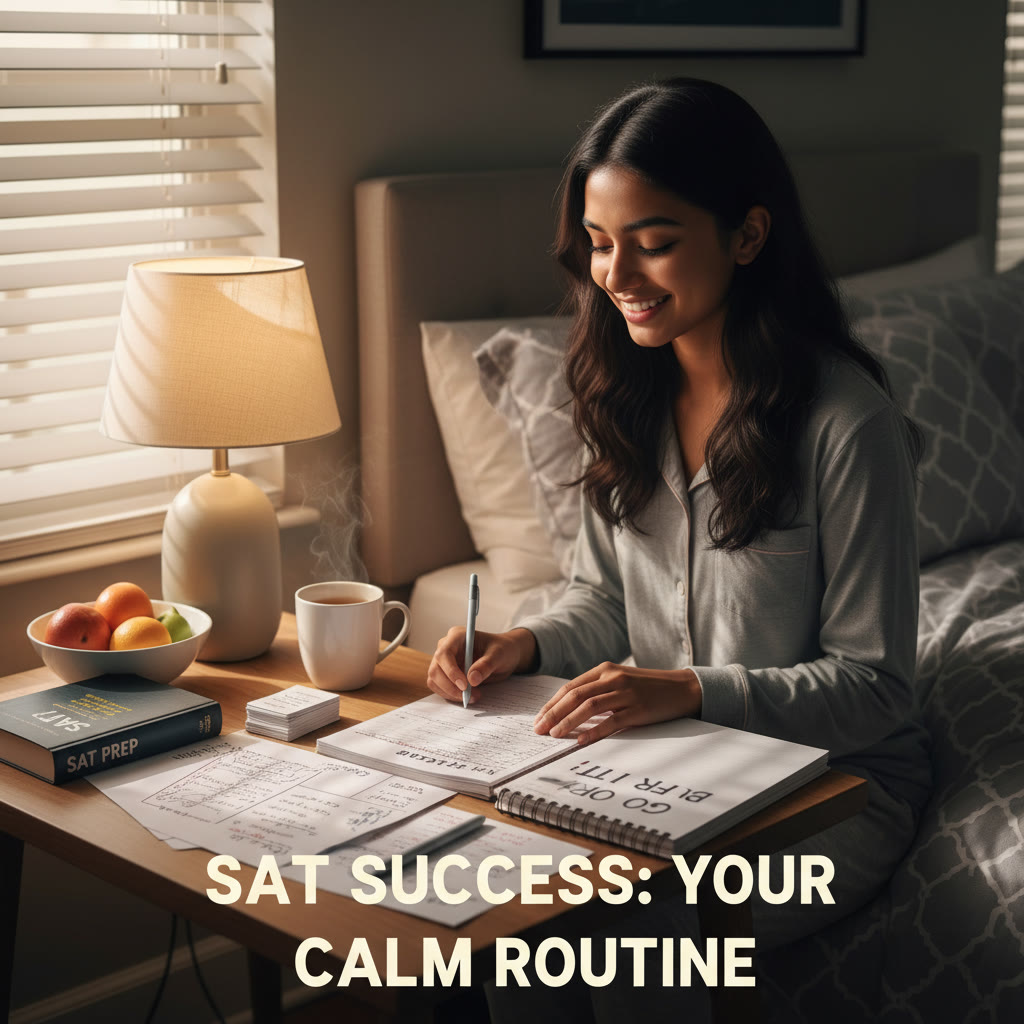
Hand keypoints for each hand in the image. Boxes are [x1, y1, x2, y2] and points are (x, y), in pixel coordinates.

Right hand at [427, 627, 537, 702]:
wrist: (504, 655)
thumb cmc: (502, 649)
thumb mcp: (499, 655)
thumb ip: (486, 665)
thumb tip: (472, 679)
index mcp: (457, 636)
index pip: (444, 654)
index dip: (451, 671)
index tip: (464, 686)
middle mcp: (446, 647)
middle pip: (436, 669)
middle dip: (450, 687)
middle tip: (470, 696)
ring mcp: (443, 661)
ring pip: (435, 680)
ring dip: (450, 693)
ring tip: (473, 697)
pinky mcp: (445, 673)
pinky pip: (440, 687)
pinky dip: (451, 695)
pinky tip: (468, 696)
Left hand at [533, 662, 701, 745]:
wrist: (683, 688)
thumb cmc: (648, 687)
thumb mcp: (620, 681)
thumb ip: (597, 689)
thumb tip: (568, 710)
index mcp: (605, 669)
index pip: (570, 687)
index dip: (552, 704)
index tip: (538, 719)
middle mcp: (613, 678)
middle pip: (575, 695)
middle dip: (553, 713)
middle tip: (539, 729)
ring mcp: (626, 693)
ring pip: (589, 706)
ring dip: (568, 721)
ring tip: (554, 735)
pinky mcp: (638, 709)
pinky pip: (612, 721)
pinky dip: (594, 731)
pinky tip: (581, 740)